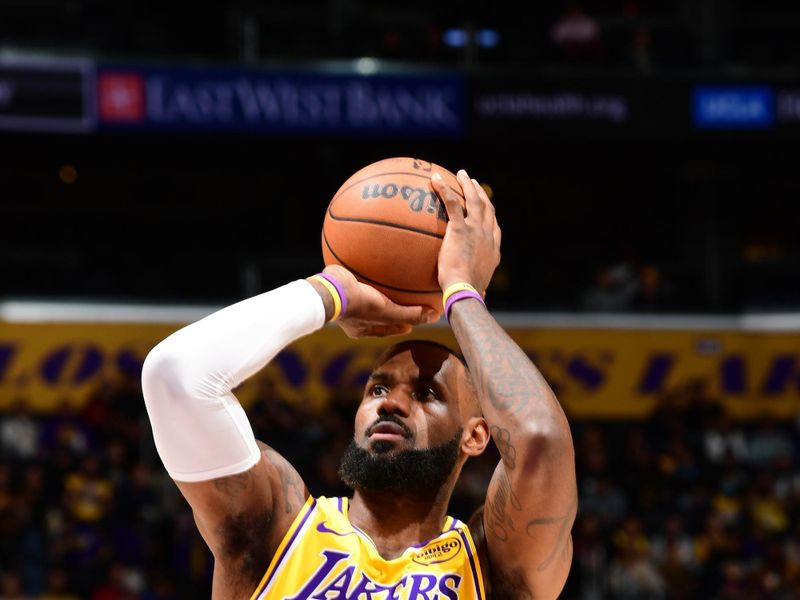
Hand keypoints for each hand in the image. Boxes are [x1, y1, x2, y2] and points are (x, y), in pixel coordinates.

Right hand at [321, 265, 438, 337]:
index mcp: (359, 328)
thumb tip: (435, 316)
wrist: (327, 289)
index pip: (385, 329)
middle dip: (387, 309)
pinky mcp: (338, 283)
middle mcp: (351, 316)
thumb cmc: (357, 305)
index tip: (411, 324)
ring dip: (375, 290)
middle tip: (401, 304)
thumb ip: (410, 315)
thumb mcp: (387, 312)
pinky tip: (372, 259)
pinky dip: (364, 270)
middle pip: (374, 313)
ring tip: (385, 281)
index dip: (399, 326)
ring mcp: (342, 300)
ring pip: (364, 295)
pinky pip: (354, 275)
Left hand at [431, 169, 500, 294]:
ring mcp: (476, 229)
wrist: (465, 291)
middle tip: (473, 183)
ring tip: (461, 174)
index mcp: (493, 249)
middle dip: (480, 193)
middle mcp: (488, 235)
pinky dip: (444, 189)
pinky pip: (452, 202)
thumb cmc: (468, 295)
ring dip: (467, 184)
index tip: (485, 206)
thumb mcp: (476, 290)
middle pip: (487, 208)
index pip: (493, 226)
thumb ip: (476, 288)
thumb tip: (476, 298)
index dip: (489, 214)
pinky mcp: (461, 228)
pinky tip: (435, 179)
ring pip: (474, 200)